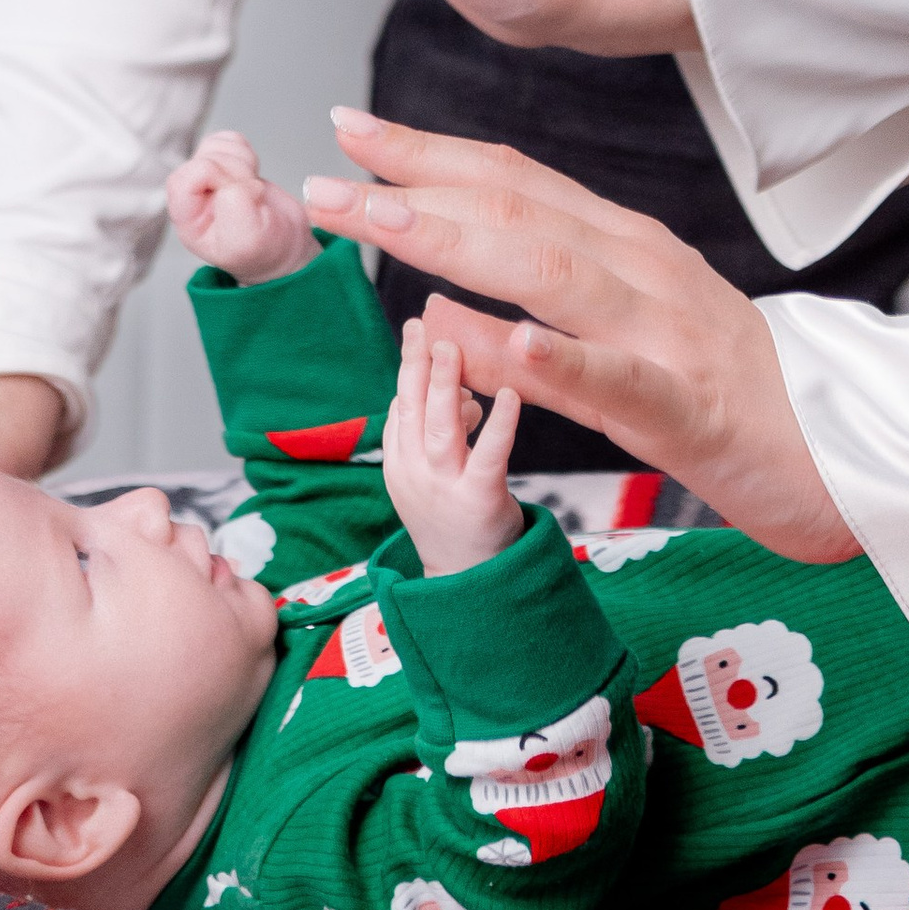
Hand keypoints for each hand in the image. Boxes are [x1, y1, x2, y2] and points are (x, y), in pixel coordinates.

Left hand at [168, 129, 315, 281]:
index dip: (215, 177)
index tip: (240, 195)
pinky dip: (246, 152)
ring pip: (215, 146)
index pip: (183, 180)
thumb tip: (232, 181)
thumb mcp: (248, 241)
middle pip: (202, 159)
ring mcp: (210, 180)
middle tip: (252, 195)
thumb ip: (234, 209)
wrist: (286, 246)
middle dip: (234, 169)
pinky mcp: (227, 165)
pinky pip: (229, 140)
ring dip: (242, 161)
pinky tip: (252, 176)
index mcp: (188, 220)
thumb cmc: (264, 252)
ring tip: (253, 188)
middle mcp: (194, 198)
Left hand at [304, 110, 860, 565]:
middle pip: (516, 212)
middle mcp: (645, 272)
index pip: (515, 184)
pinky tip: (498, 340)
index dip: (429, 154)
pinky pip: (615, 378)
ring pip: (551, 275)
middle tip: (325, 177)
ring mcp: (668, 335)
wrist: (853, 453)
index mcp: (630, 250)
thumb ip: (537, 322)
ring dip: (453, 245)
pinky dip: (553, 355)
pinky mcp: (690, 408)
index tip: (351, 132)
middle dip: (412, 189)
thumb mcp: (627, 347)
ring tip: (376, 224)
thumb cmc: (735, 398)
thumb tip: (439, 303)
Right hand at [381, 314, 522, 574]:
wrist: (468, 583)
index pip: (400, 407)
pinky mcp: (480, 502)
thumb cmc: (454, 516)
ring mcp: (445, 489)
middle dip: (418, 365)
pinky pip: (489, 457)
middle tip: (428, 327)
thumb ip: (438, 432)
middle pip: (413, 411)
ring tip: (454, 348)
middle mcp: (415, 475)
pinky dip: (499, 425)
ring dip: (446, 386)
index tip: (417, 329)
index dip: (409, 367)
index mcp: (399, 465)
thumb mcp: (429, 476)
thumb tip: (460, 389)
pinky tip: (510, 396)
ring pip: (440, 429)